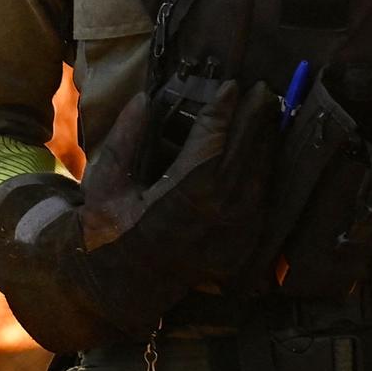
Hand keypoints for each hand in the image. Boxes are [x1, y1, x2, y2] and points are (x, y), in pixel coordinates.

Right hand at [80, 81, 273, 287]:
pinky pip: (261, 198)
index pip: (212, 142)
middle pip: (244, 154)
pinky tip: (263, 149)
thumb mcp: (105, 183)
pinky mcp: (243, 245)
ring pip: (259, 176)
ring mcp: (235, 233)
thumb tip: (144, 100)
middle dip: (254, 118)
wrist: (124, 285)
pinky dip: (263, 169)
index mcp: (182, 198)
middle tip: (261, 89)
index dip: (223, 111)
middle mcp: (217, 215)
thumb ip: (125, 139)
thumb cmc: (110, 229)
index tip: (231, 86)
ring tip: (266, 110)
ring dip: (265, 141)